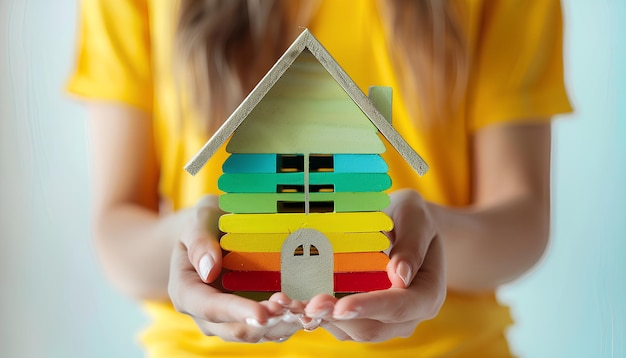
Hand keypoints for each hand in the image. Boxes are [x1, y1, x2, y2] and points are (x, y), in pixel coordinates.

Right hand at [168, 196, 303, 341]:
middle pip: (236, 328)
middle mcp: (208, 315)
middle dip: (266, 322)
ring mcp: (232, 320)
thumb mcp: (199, 220)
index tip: (261, 312)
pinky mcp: (254, 318)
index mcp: (187, 292)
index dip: (236, 311)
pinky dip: (291, 322)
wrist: (217, 232)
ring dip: (283, 325)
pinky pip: (272, 328)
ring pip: (258, 334)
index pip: (210, 307)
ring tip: (306, 310)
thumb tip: (209, 268)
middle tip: (293, 307)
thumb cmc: (207, 222)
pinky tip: (310, 311)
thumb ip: (199, 240)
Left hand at [304, 189, 445, 340]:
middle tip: (307, 304)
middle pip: (372, 328)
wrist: (407, 227)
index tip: (342, 305)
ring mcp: (385, 321)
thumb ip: (412, 243)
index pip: (400, 307)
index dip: (370, 307)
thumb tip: (400, 275)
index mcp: (427, 294)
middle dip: (338, 317)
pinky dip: (319, 316)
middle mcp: (408, 316)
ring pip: (352, 331)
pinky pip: (340, 325)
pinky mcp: (363, 318)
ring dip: (322, 320)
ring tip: (293, 304)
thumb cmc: (412, 218)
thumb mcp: (415, 216)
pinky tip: (296, 303)